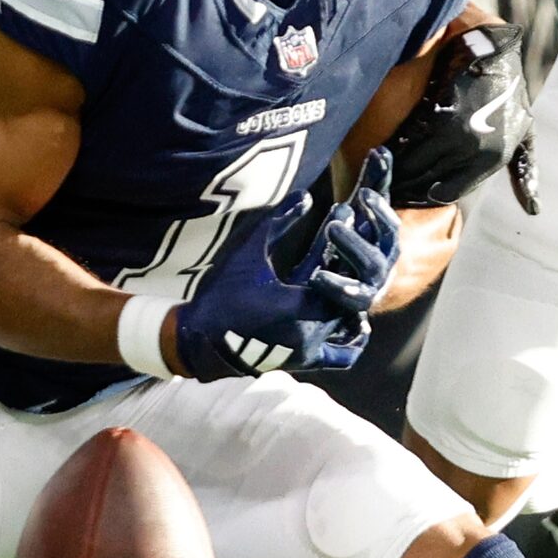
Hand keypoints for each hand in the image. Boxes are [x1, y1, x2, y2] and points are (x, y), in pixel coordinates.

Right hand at [175, 150, 400, 379]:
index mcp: (295, 303)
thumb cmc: (222, 292)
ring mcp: (310, 350)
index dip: (341, 237)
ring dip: (354, 297)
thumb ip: (279, 223)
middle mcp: (308, 331)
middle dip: (351, 263)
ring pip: (350, 321)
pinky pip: (344, 355)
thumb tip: (306, 194)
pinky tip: (355, 317)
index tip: (344, 214)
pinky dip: (352, 338)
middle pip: (348, 293)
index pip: (334, 266)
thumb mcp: (249, 251)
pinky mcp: (307, 362)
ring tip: (355, 273)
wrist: (200, 340)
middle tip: (357, 239)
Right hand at [388, 24, 538, 214]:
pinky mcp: (442, 118)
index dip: (429, 193)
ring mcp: (460, 137)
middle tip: (391, 188)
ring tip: (385, 175)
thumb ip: (525, 173)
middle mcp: (478, 154)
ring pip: (420, 166)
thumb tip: (533, 210)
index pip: (451, 191)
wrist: (492, 52)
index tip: (411, 193)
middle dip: (410, 186)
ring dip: (400, 172)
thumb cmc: (508, 92)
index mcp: (495, 160)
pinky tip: (388, 152)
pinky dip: (399, 150)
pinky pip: (415, 144)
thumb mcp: (524, 135)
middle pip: (432, 182)